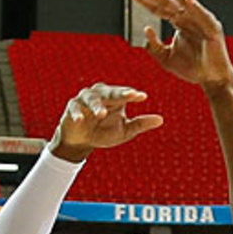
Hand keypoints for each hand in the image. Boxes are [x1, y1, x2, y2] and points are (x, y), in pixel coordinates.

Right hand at [49, 83, 163, 161]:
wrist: (81, 142)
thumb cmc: (104, 132)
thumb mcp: (124, 131)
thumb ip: (140, 124)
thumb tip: (161, 120)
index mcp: (115, 98)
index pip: (125, 94)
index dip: (132, 95)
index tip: (142, 96)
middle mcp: (100, 94)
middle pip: (110, 91)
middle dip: (118, 93)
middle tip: (129, 95)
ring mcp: (85, 99)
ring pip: (91, 98)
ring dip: (96, 105)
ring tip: (101, 113)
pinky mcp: (72, 107)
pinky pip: (74, 108)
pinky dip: (77, 113)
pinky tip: (80, 120)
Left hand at [125, 0, 232, 92]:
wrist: (211, 80)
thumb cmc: (192, 68)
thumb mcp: (166, 58)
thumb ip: (154, 46)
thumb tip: (146, 29)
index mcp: (179, 21)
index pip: (158, 7)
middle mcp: (189, 16)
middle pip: (166, 1)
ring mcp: (201, 20)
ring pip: (183, 3)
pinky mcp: (213, 28)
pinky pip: (203, 16)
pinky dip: (196, 8)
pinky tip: (187, 0)